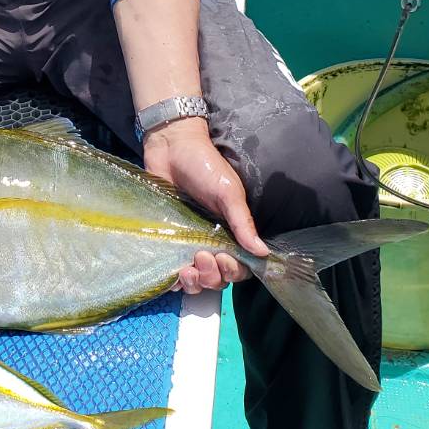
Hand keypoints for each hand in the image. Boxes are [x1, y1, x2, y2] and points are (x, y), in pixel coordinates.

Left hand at [142, 118, 269, 294]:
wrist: (170, 147)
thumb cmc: (204, 166)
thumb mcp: (227, 192)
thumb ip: (242, 222)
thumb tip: (263, 253)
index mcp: (231, 232)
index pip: (238, 266)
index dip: (233, 270)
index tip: (223, 257)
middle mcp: (211, 242)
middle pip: (217, 278)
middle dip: (212, 276)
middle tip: (203, 255)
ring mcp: (187, 243)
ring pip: (196, 280)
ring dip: (194, 282)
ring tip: (186, 269)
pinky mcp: (166, 241)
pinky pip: (170, 272)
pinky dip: (173, 280)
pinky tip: (171, 274)